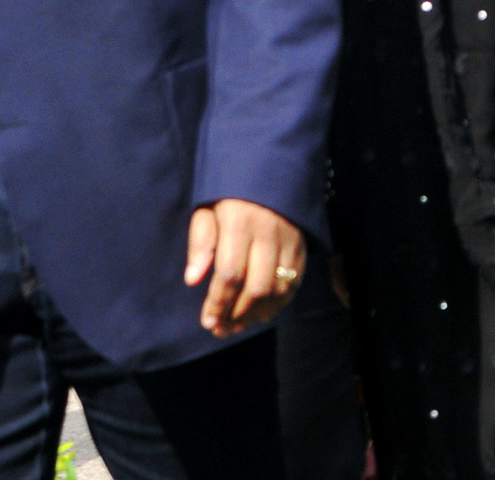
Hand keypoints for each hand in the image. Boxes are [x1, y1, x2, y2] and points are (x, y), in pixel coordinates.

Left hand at [184, 199, 303, 337]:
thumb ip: (201, 242)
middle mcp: (268, 233)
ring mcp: (288, 240)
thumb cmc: (230, 192)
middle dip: (237, 315)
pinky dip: (279, 304)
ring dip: (257, 314)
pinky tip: (262, 313)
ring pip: (277, 290)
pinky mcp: (302, 245)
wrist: (268, 166)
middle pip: (256, 287)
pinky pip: (294, 283)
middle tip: (221, 329)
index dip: (218, 302)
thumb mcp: (207, 209)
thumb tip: (192, 280)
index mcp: (239, 222)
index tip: (207, 321)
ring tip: (238, 325)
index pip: (229, 273)